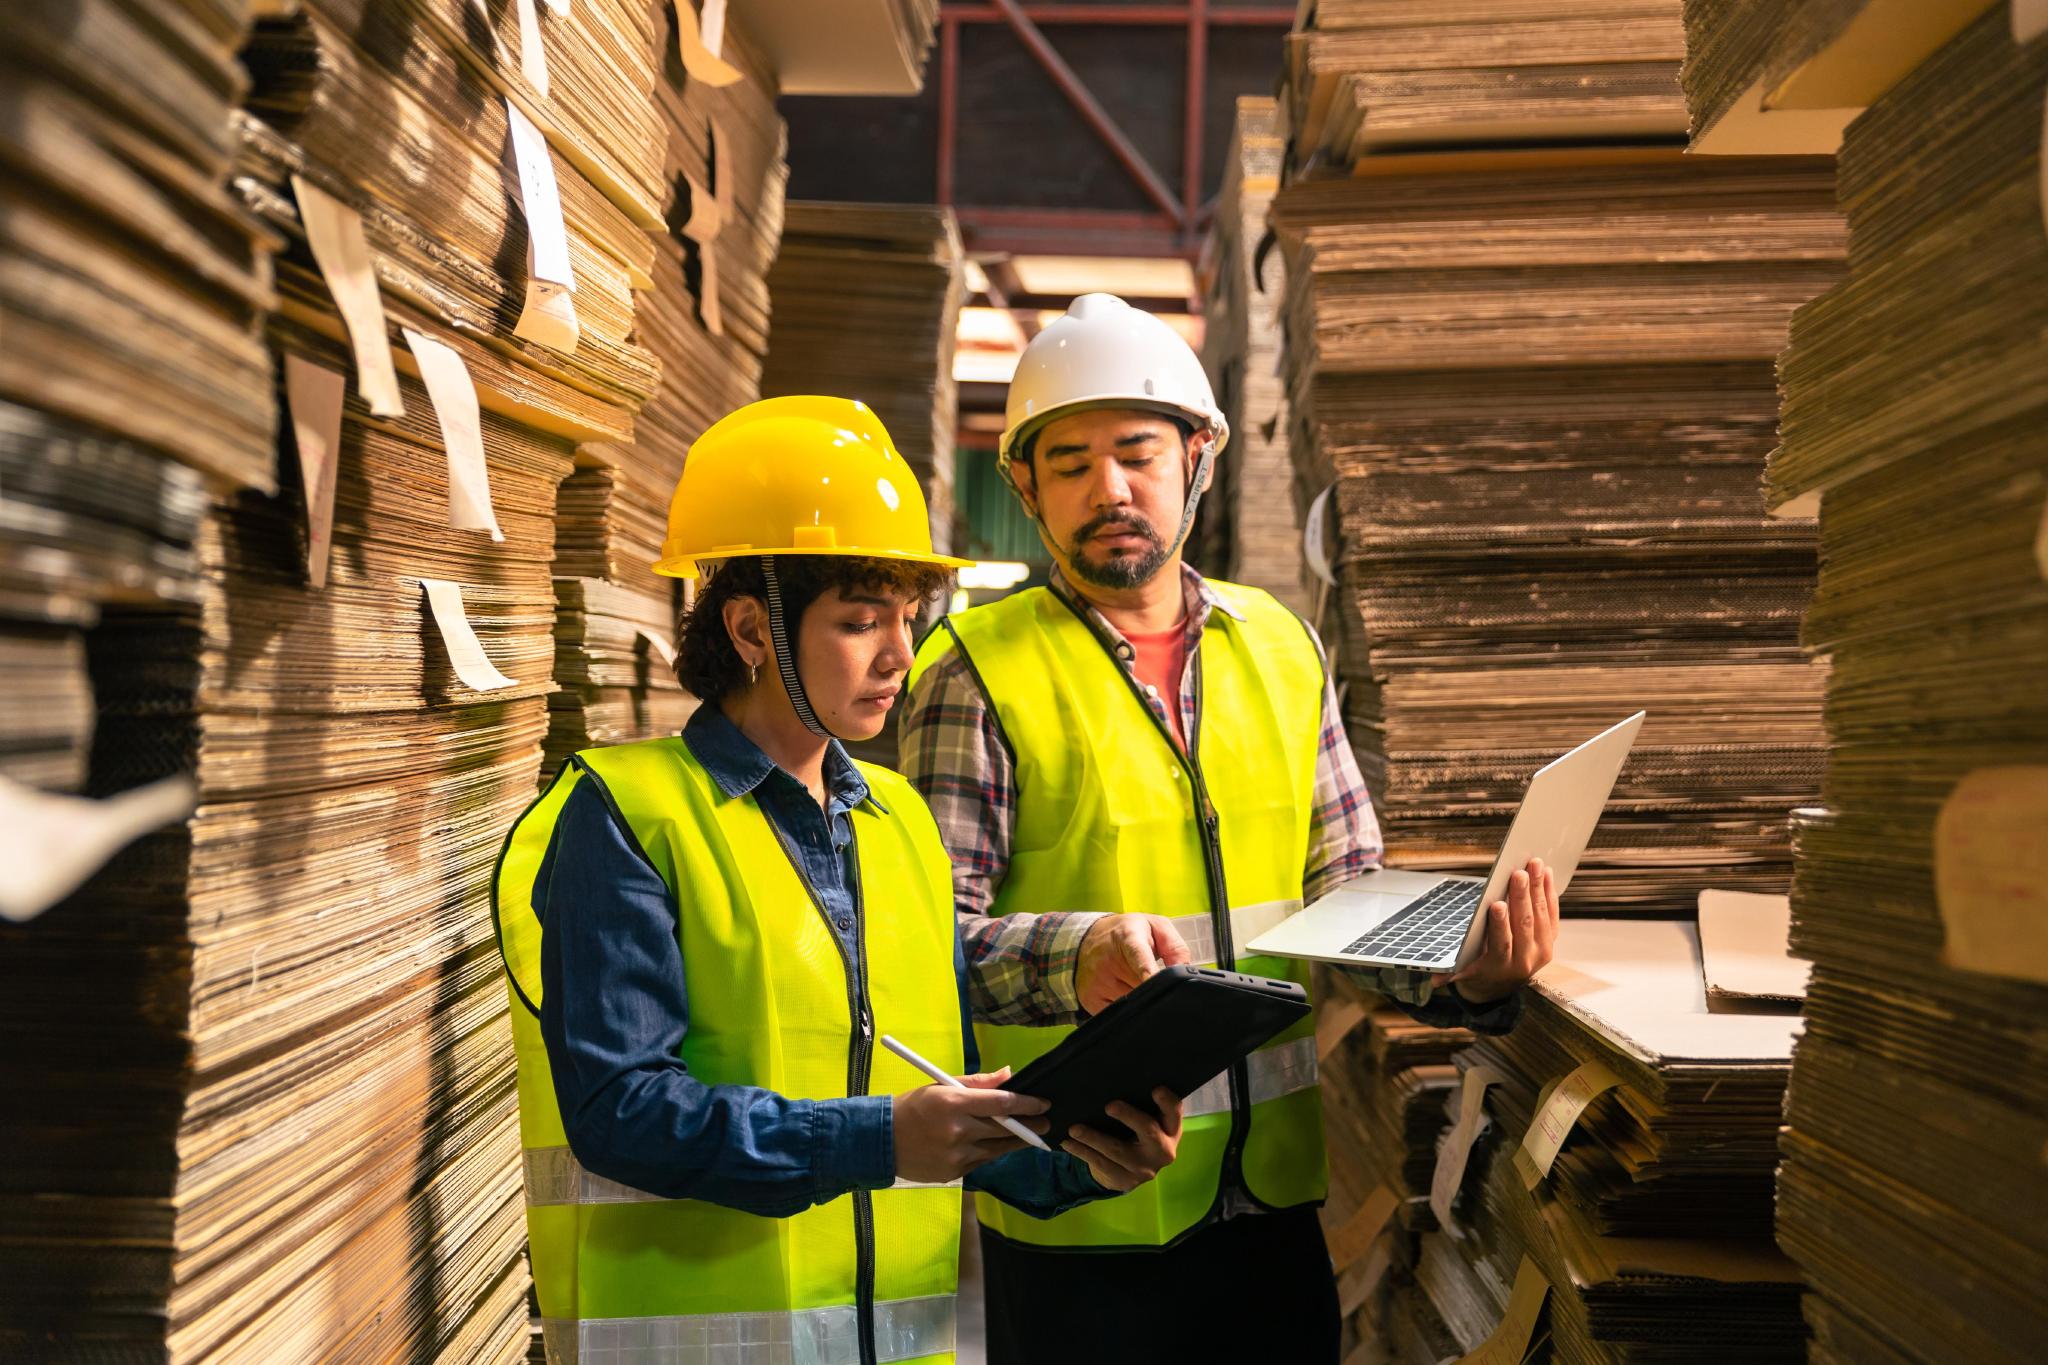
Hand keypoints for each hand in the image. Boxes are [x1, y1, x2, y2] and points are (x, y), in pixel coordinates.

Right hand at [892, 1067, 1049, 1183]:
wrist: (882, 1141)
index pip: (1001, 1103)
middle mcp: (958, 1130)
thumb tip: (1008, 1075)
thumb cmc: (913, 1107)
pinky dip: (992, 1152)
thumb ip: (978, 1082)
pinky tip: (998, 1145)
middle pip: (1005, 1128)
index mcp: (954, 1103)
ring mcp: (957, 1155)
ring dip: (1016, 1142)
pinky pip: (982, 1161)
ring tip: (1030, 1135)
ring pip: (998, 1149)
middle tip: (1046, 1121)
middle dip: (1029, 1125)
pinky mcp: (955, 1173)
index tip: (1044, 1104)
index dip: (1027, 1104)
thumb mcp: (941, 1086)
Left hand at [1065, 1088, 1183, 1191]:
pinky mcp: (1125, 1180)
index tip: (1156, 1089)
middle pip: (1148, 1130)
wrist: (1131, 1171)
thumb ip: (1142, 1106)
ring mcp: (1144, 1169)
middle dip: (1129, 1116)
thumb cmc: (1137, 1134)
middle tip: (1109, 1106)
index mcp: (1171, 1130)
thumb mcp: (1147, 1121)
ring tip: (1074, 1128)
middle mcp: (1163, 1151)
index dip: (1167, 1102)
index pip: (1174, 1113)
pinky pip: (1101, 1164)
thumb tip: (1113, 1081)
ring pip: (1117, 1150)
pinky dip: (1082, 1152)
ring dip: (1092, 1138)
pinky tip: (1068, 1143)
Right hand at [1076, 914, 1192, 1014]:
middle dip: (1153, 986)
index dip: (1150, 976)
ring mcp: (1098, 982)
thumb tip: (1186, 970)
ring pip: (1133, 1003)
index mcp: (1128, 939)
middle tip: (1149, 972)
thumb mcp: (1155, 927)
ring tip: (1132, 977)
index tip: (1156, 985)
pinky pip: (1118, 1012)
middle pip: (1143, 988)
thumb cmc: (1126, 933)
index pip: (1141, 960)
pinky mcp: (1091, 998)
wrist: (1087, 937)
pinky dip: (1127, 1006)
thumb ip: (1176, 947)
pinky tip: (1122, 988)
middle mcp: (1109, 961)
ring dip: (1140, 996)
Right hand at [1432, 857, 1558, 1004]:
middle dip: (1521, 897)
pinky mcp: (1550, 941)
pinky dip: (1549, 893)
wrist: (1503, 985)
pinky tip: (1546, 875)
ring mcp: (1541, 951)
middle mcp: (1525, 960)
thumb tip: (1435, 979)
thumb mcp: (1463, 973)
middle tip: (1518, 874)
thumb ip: (1450, 973)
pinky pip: (1552, 915)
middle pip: (1524, 925)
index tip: (1496, 904)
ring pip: (1540, 916)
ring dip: (1538, 888)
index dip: (1500, 924)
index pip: (1501, 943)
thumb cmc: (1479, 970)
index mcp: (1500, 967)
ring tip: (1535, 865)